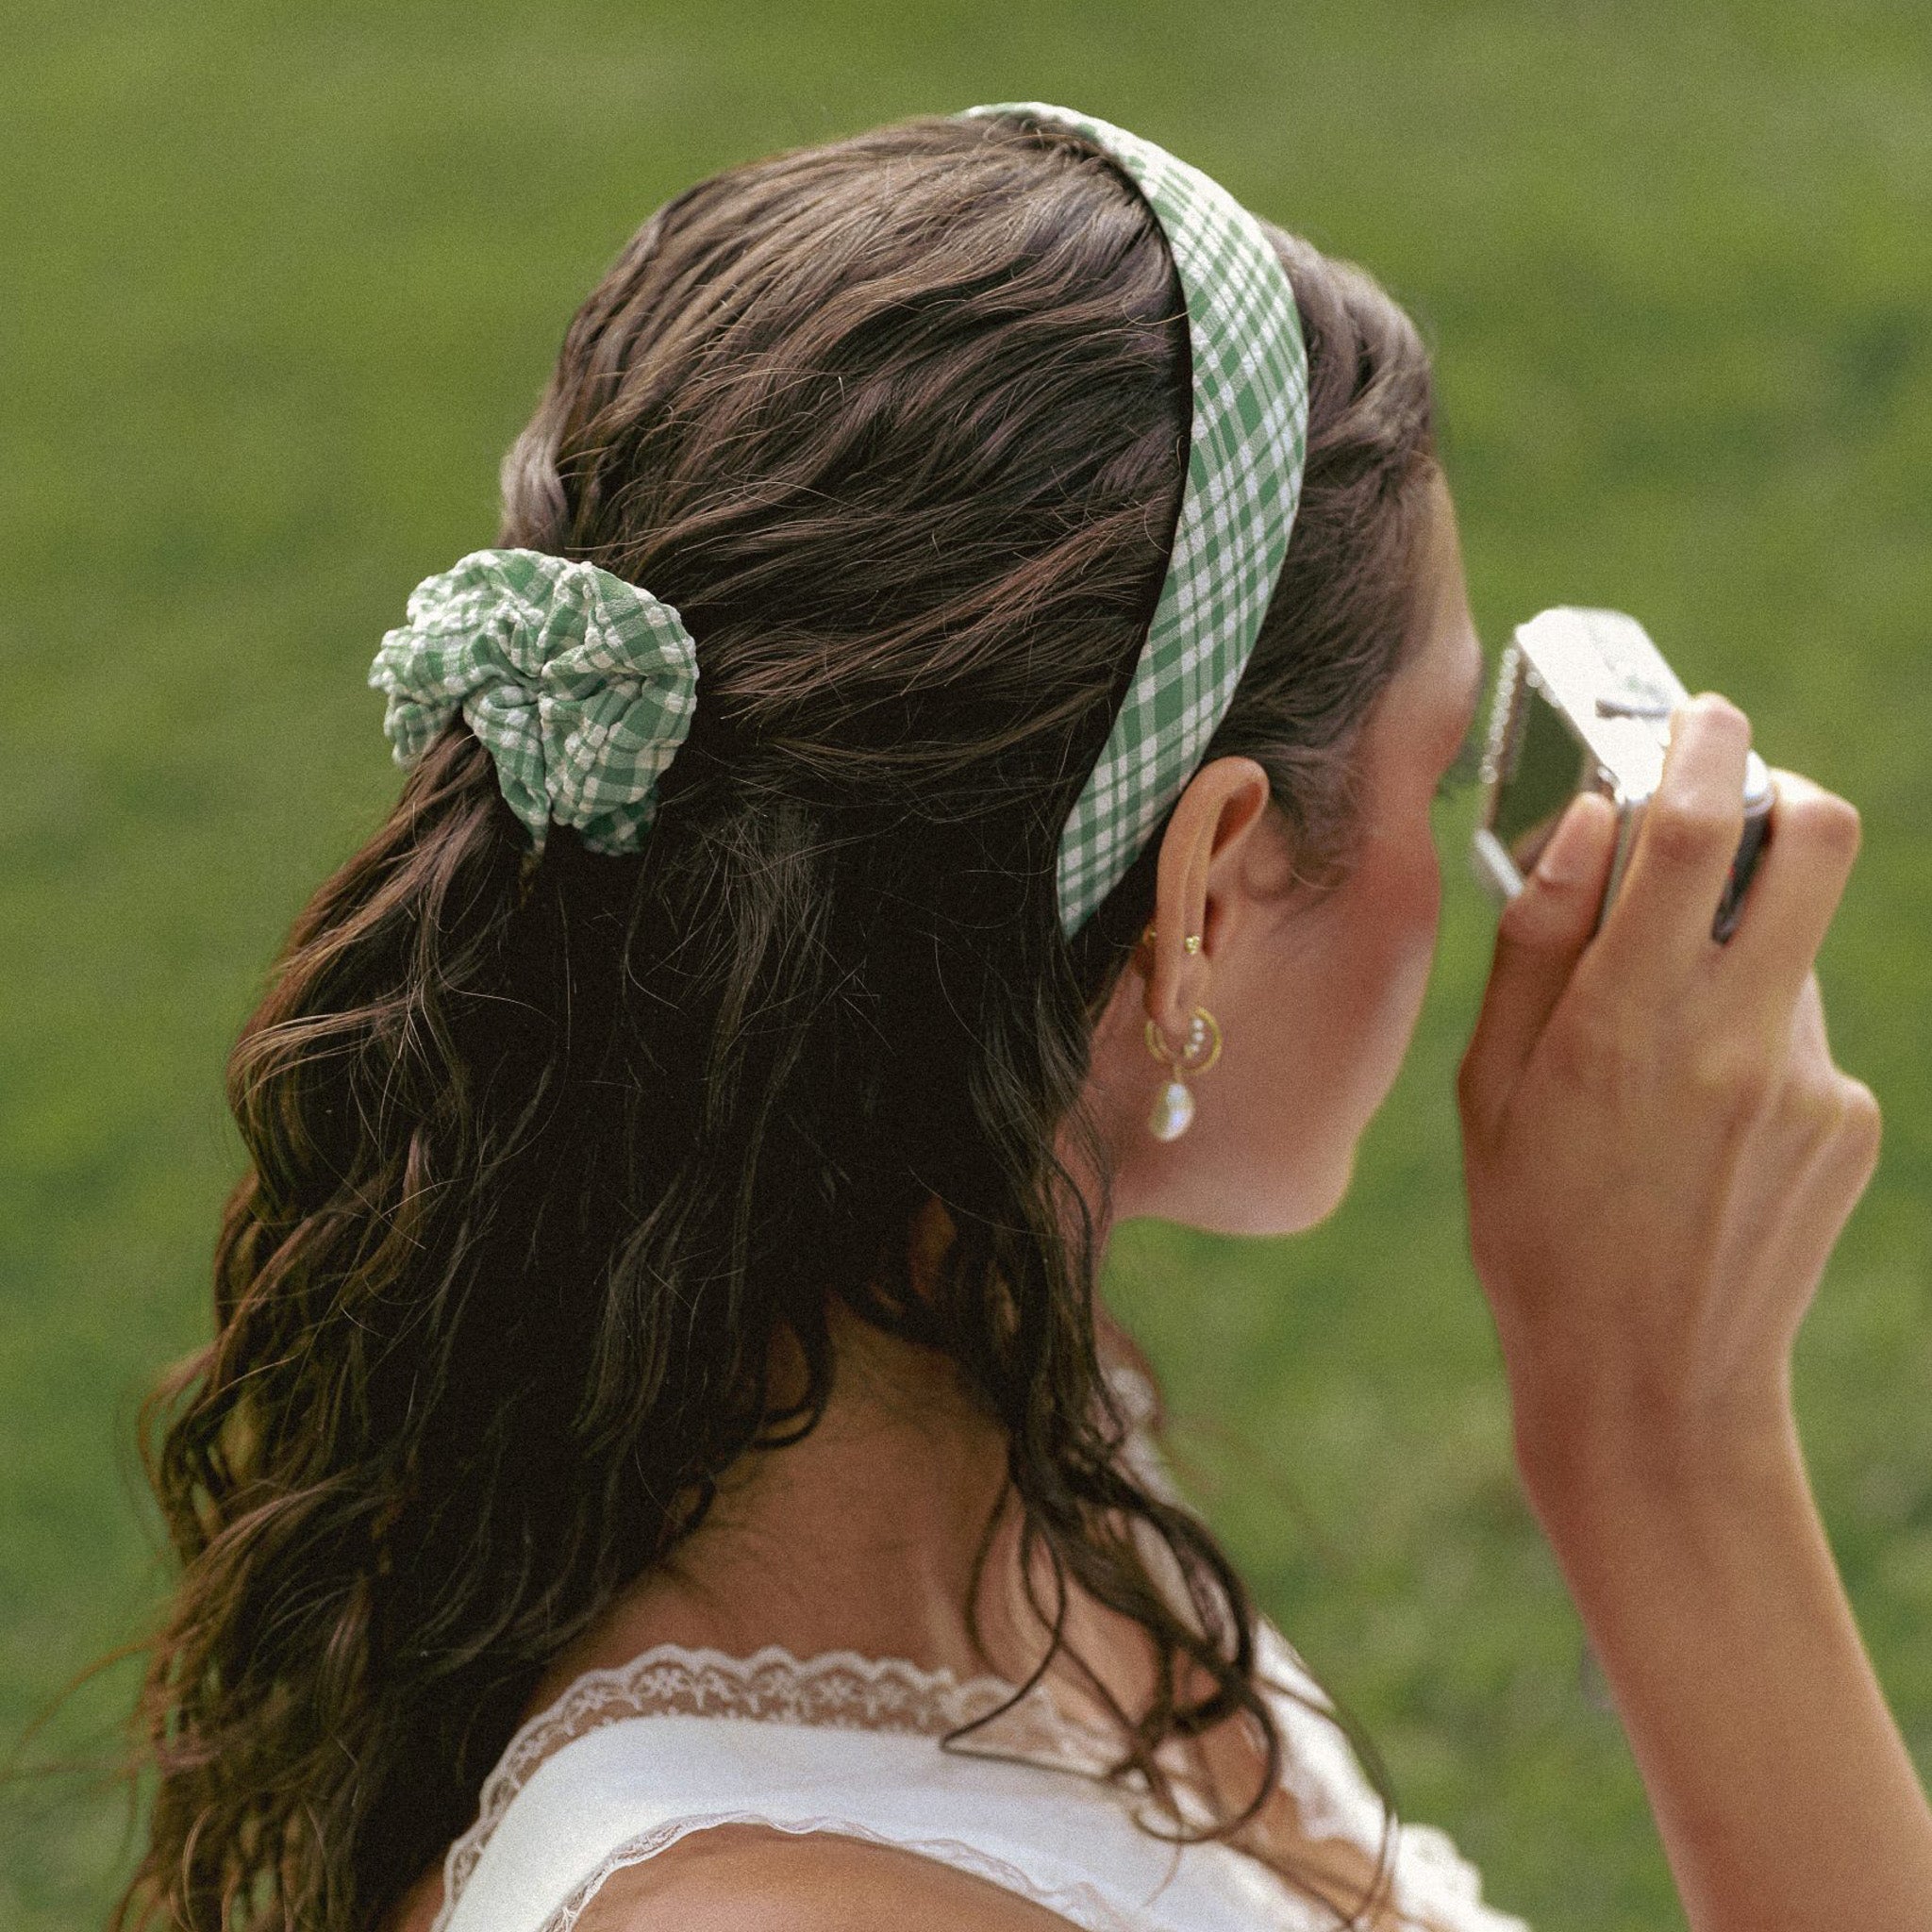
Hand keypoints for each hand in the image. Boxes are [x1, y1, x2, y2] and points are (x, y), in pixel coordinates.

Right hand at [1457, 695, 1879, 1502]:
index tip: (1700, 715)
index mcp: (1626, 1025)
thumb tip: (1586, 824)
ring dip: (1735, 947)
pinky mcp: (1850, 1121)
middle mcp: (1739, 1038)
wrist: (1652, 1388)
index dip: (1707, 746)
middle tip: (1727, 809)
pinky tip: (1695, 1122)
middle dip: (1780, 793)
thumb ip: (1537, 947)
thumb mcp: (1488, 1093)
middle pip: (1819, 842)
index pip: (1700, 831)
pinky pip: (1803, 1030)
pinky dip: (1751, 1033)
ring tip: (1657, 1047)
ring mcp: (1812, 1082)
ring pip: (1794, 945)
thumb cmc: (1535, 1234)